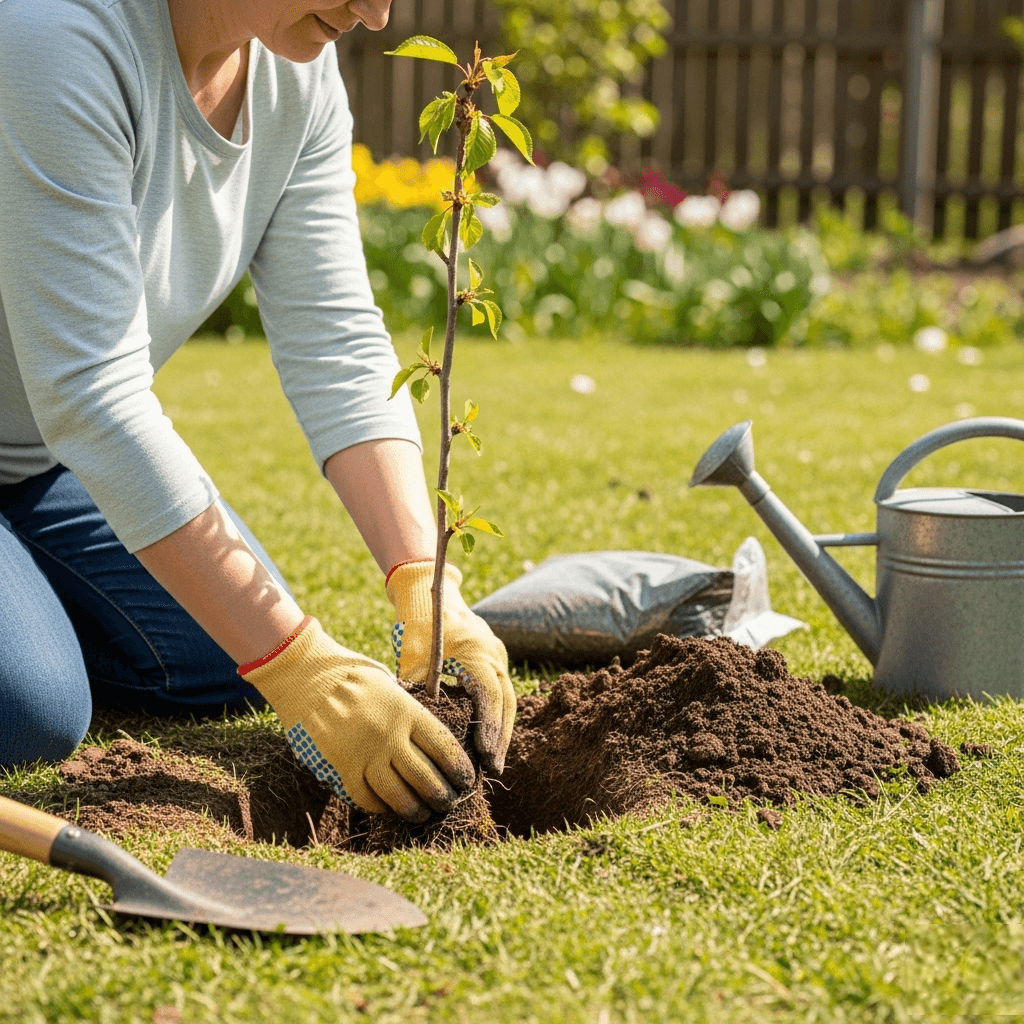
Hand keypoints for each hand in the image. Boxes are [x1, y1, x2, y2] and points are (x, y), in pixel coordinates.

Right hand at [240, 617, 473, 820]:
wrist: (307, 675)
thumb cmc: (353, 676)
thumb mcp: (391, 686)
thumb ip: (411, 712)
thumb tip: (433, 741)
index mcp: (407, 711)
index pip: (445, 748)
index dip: (460, 770)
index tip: (465, 781)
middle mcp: (390, 735)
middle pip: (426, 778)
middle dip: (442, 797)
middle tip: (448, 804)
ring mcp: (365, 753)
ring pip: (398, 796)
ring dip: (415, 810)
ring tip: (422, 815)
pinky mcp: (341, 766)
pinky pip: (365, 797)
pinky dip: (379, 808)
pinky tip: (388, 808)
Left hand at [386, 561, 514, 773]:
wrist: (430, 593)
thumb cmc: (417, 627)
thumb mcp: (413, 660)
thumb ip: (420, 693)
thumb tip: (421, 734)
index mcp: (475, 653)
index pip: (489, 697)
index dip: (489, 729)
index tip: (485, 756)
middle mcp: (494, 654)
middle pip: (506, 702)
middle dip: (500, 737)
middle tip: (494, 768)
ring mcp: (499, 654)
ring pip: (508, 698)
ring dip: (502, 729)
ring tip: (494, 760)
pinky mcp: (496, 657)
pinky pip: (502, 689)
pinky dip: (498, 713)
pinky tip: (490, 736)